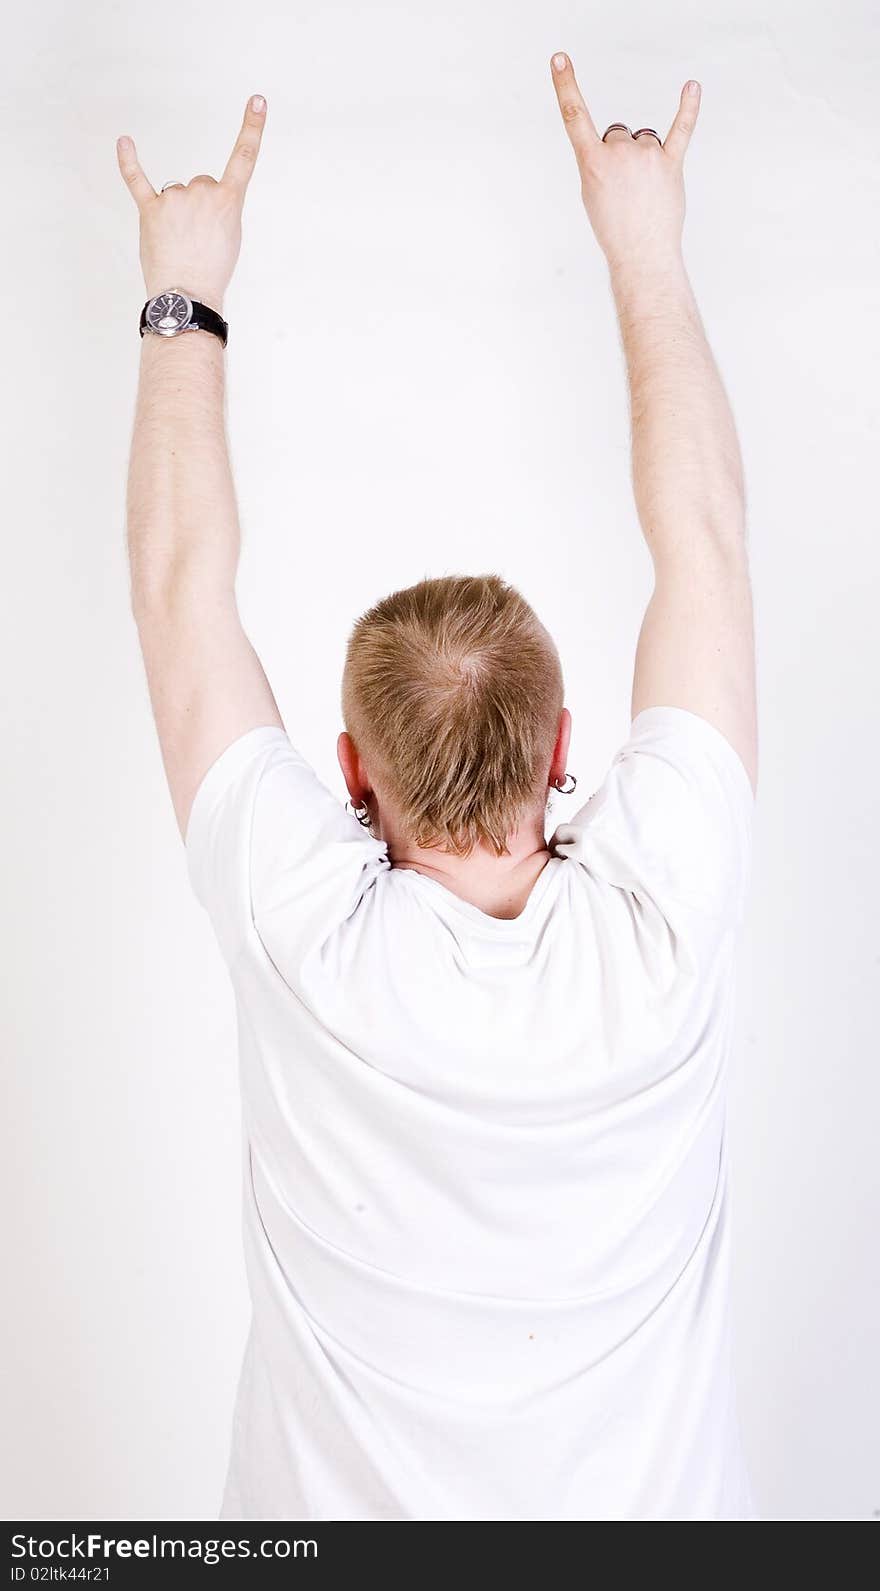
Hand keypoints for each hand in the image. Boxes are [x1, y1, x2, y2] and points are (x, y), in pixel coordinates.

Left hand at [116, 94, 267, 311]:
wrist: (188, 296)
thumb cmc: (212, 272)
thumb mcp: (231, 237)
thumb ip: (220, 207)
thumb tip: (199, 199)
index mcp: (229, 200)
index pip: (244, 157)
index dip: (252, 127)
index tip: (257, 101)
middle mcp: (202, 192)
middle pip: (200, 185)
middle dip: (198, 208)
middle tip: (198, 240)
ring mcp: (174, 199)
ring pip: (176, 193)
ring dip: (176, 214)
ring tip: (179, 243)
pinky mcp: (150, 209)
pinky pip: (137, 180)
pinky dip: (128, 161)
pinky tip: (124, 142)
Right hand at [550, 54, 699, 273]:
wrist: (641, 257)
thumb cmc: (615, 230)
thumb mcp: (592, 194)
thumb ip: (601, 161)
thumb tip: (624, 142)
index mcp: (592, 162)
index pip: (574, 116)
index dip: (566, 85)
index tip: (560, 59)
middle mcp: (619, 153)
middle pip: (618, 133)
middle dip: (619, 155)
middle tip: (624, 190)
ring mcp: (647, 157)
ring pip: (644, 139)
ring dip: (644, 158)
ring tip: (644, 190)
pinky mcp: (671, 164)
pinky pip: (681, 129)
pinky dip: (688, 108)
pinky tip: (692, 87)